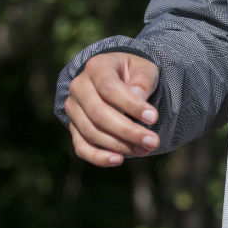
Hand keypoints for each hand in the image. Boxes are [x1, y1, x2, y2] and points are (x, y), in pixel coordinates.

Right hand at [64, 52, 160, 166]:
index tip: (154, 118)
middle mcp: (79, 87)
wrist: (117, 77)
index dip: (131, 105)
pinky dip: (98, 156)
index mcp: (97, 67)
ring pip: (91, 132)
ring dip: (119, 145)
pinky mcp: (74, 127)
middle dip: (128, 131)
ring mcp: (73, 108)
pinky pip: (81, 146)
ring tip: (146, 149)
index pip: (109, 88)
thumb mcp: (144, 68)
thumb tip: (138, 96)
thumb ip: (143, 80)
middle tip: (153, 141)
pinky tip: (118, 160)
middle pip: (99, 113)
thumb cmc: (133, 73)